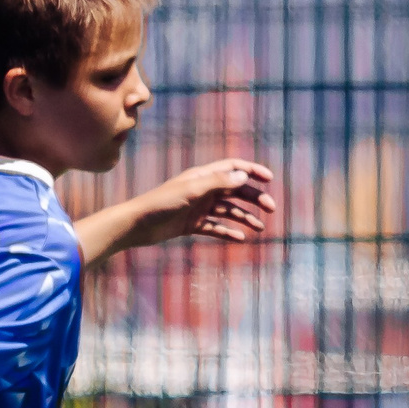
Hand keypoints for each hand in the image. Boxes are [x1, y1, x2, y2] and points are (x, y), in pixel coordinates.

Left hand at [136, 158, 277, 245]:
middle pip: (235, 191)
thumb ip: (217, 183)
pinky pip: (216, 227)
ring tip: (260, 228)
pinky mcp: (193, 224)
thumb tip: (243, 176)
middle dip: (254, 198)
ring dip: (245, 217)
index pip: (232, 168)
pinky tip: (240, 239)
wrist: (137, 224)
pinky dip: (228, 232)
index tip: (269, 179)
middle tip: (271, 209)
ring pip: (228, 210)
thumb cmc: (161, 203)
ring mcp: (198, 208)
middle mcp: (203, 190)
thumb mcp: (191, 191)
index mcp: (202, 177)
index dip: (251, 171)